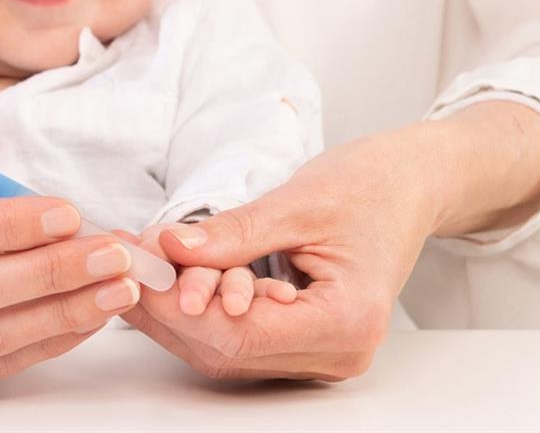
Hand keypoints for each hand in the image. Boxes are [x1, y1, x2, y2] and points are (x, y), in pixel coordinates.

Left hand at [124, 124, 447, 380]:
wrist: (410, 185)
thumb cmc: (370, 187)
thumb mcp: (296, 203)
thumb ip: (232, 234)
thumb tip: (170, 248)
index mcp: (346, 323)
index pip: (240, 334)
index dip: (177, 306)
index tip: (136, 268)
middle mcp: (337, 354)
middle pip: (227, 351)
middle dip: (168, 308)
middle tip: (129, 261)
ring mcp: (322, 354)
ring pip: (227, 350)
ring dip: (179, 311)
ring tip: (145, 264)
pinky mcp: (305, 341)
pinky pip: (242, 338)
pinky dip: (203, 310)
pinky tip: (175, 277)